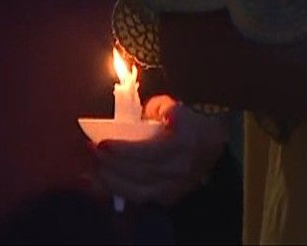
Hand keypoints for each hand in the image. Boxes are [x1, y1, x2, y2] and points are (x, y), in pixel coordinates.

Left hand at [90, 95, 226, 206]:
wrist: (213, 145)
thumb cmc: (189, 123)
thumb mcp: (174, 107)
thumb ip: (154, 107)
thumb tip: (130, 116)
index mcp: (182, 143)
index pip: (148, 151)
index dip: (123, 150)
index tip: (102, 143)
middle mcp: (179, 168)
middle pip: (139, 172)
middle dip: (111, 163)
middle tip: (92, 152)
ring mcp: (175, 186)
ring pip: (137, 190)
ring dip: (111, 181)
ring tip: (95, 169)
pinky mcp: (169, 197)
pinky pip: (140, 199)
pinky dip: (119, 192)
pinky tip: (104, 182)